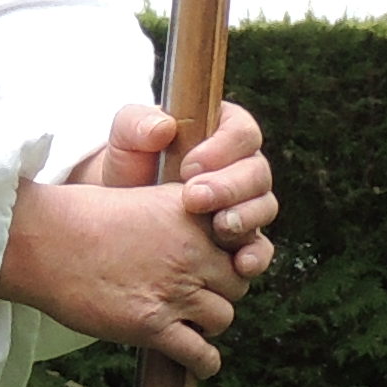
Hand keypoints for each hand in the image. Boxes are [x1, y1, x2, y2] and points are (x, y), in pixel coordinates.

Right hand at [0, 105, 269, 374]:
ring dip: (209, 324)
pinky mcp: (152, 325)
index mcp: (192, 214)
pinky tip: (199, 364)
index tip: (215, 268)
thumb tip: (195, 239)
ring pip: (223, 318)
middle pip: (236, 283)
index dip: (229, 258)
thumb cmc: (80, 217)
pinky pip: (200, 354)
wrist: (42, 241)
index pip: (240, 243)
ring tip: (190, 326)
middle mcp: (193, 251)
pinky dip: (204, 363)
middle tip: (197, 298)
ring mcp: (175, 290)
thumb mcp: (143, 201)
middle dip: (220, 292)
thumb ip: (177, 219)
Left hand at [66, 98, 279, 264]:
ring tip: (218, 228)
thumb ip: (137, 123)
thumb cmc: (131, 162)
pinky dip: (254, 256)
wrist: (121, 208)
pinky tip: (239, 264)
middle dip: (229, 187)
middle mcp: (241, 167)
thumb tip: (163, 128)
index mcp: (222, 132)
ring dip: (245, 219)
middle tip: (194, 199)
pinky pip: (260, 249)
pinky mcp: (241, 240)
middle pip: (257, 173)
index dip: (223, 148)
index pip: (242, 132)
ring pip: (264, 208)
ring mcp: (245, 205)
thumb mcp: (126, 137)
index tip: (189, 166)